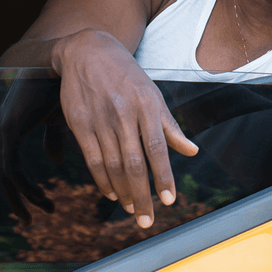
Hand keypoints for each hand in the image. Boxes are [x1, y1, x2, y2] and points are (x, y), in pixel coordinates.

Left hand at [0, 74, 62, 224]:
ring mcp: (5, 128)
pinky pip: (10, 168)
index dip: (24, 188)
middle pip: (2, 174)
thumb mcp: (64, 118)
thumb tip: (53, 162)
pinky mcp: (10, 128)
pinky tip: (42, 198)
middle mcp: (5, 127)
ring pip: (4, 175)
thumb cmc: (68, 86)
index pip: (11, 166)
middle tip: (30, 220)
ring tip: (43, 211)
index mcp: (15, 126)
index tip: (43, 203)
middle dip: (17, 199)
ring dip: (22, 198)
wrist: (67, 61)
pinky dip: (24, 187)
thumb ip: (54, 138)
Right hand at [52, 29, 199, 227]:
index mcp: (146, 105)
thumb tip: (192, 151)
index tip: (169, 201)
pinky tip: (111, 193)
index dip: (163, 176)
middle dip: (141, 195)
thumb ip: (170, 126)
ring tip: (132, 209)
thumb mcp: (152, 95)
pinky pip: (92, 158)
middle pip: (133, 163)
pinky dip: (102, 179)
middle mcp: (123, 113)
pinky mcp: (79, 123)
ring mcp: (99, 119)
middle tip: (147, 220)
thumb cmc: (126, 76)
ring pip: (112, 165)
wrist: (88, 51)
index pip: (157, 148)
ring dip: (122, 192)